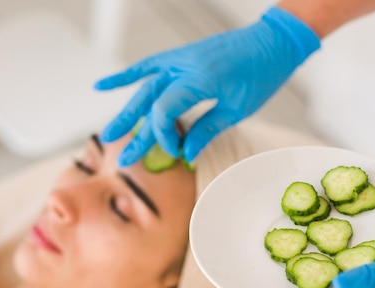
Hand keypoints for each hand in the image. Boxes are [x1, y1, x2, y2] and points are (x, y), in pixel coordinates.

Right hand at [94, 7, 319, 165]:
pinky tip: (102, 86)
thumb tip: (187, 154)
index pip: (165, 113)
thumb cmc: (260, 75)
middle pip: (149, 104)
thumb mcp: (237, 109)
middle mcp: (183, 67)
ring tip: (108, 134)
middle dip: (136, 135)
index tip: (176, 151)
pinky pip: (146, 66)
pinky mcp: (178, 56)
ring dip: (125, 113)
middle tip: (122, 159)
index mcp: (199, 80)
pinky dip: (124, 76)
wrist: (272, 42)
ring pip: (144, 89)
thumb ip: (207, 130)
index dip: (165, 137)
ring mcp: (178, 60)